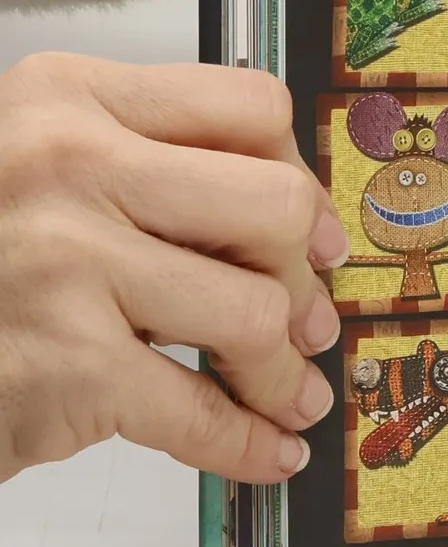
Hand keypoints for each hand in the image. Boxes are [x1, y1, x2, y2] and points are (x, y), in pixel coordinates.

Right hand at [0, 54, 345, 484]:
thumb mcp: (43, 173)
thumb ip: (154, 172)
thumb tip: (303, 232)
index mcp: (68, 98)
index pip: (249, 108)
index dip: (297, 178)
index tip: (305, 231)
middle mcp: (65, 164)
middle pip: (275, 207)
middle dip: (303, 280)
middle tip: (305, 322)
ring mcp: (63, 262)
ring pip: (256, 312)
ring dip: (281, 372)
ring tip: (283, 393)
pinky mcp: (66, 363)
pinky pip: (202, 410)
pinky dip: (249, 442)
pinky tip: (269, 448)